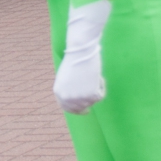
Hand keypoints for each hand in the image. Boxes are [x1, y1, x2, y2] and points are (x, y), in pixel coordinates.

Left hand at [53, 0, 110, 114]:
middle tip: (94, 95)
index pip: (67, 108)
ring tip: (91, 75)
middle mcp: (67, 99)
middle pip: (81, 108)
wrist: (81, 51)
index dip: (77, 109)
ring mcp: (80, 99)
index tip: (85, 110)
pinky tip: (96, 75)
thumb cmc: (74, 59)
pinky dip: (101, 85)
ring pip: (92, 100)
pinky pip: (101, 94)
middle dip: (88, 102)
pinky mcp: (92, 96)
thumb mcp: (65, 77)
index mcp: (58, 93)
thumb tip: (78, 98)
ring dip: (94, 89)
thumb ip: (69, 89)